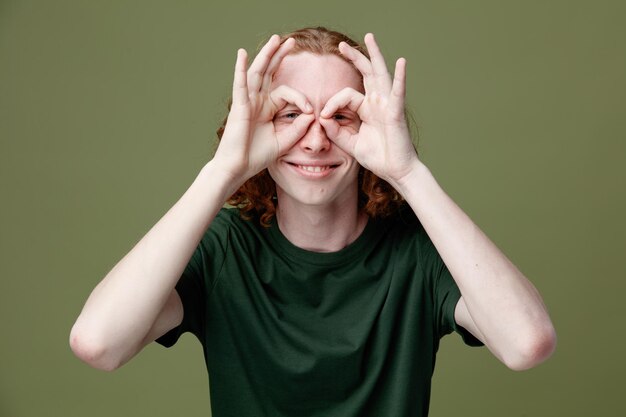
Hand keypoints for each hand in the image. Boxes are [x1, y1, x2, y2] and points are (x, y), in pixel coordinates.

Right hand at [213, 35, 314, 184]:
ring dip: (267, 55)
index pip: (286, 93)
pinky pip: (240, 84)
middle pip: (269, 73)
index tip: (311, 111)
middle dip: (280, 56)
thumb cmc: (256, 156)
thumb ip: (298, 127)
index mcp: (267, 108)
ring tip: (276, 39)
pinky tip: (241, 53)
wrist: (238, 168)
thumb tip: (311, 114)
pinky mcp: (239, 106)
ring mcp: (247, 102)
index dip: (301, 98)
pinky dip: (240, 68)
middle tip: (292, 41)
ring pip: (258, 72)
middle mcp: (257, 101)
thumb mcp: (284, 141)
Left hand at [319, 33, 417, 184]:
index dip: (332, 103)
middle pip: (366, 73)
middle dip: (354, 57)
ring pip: (380, 74)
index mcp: (367, 109)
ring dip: (375, 55)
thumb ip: (336, 132)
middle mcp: (378, 103)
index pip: (346, 95)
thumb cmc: (378, 158)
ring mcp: (388, 105)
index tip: (322, 115)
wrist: (396, 171)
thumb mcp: (351, 145)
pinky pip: (398, 93)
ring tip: (369, 37)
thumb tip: (321, 119)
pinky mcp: (396, 113)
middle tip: (341, 45)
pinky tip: (401, 62)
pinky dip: (400, 77)